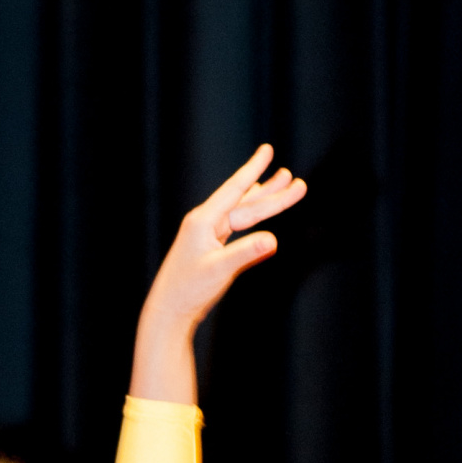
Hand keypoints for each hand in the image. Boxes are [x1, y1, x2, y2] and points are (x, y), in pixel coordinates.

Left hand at [130, 145, 306, 401]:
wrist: (169, 312)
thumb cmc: (189, 291)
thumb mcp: (219, 271)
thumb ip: (245, 254)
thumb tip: (273, 241)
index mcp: (204, 221)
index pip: (235, 190)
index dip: (254, 170)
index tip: (267, 150)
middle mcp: (204, 223)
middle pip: (244, 201)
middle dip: (270, 190)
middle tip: (293, 177)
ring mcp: (207, 235)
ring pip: (241, 212)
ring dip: (262, 199)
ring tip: (282, 182)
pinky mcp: (209, 248)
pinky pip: (235, 225)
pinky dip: (250, 215)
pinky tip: (255, 208)